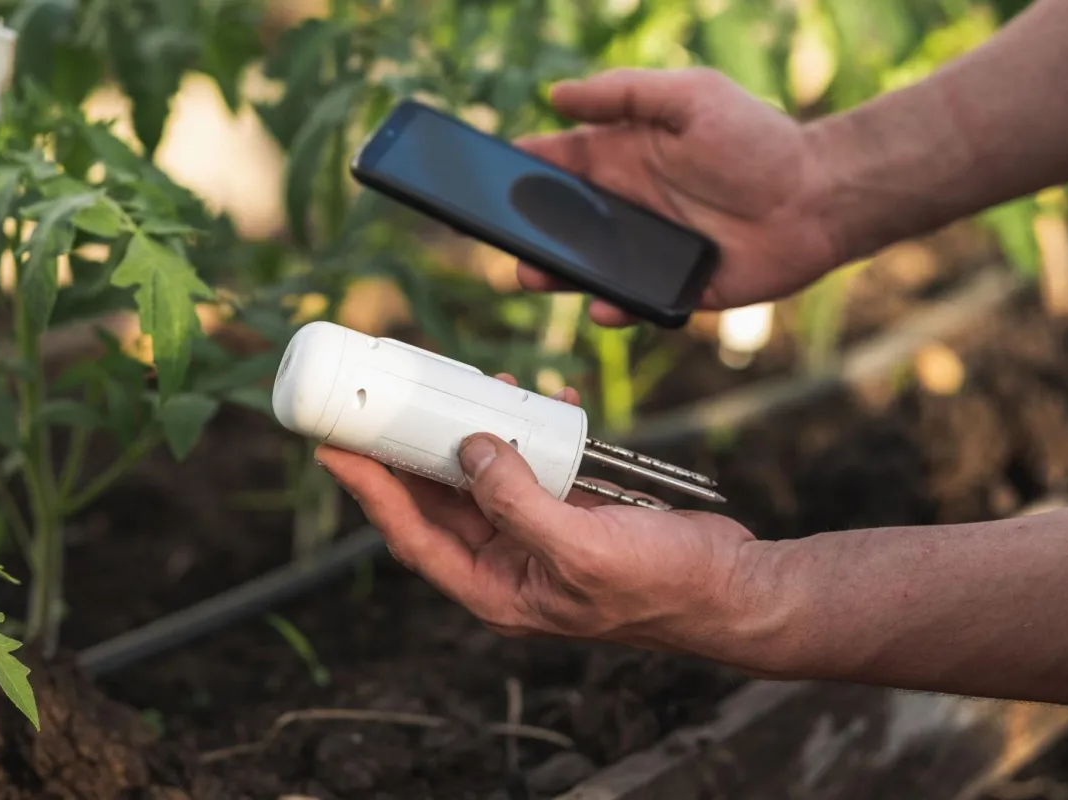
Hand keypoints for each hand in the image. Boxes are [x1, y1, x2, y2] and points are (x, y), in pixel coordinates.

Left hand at [316, 375, 787, 672]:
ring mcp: (538, 536)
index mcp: (496, 588)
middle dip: (412, 450)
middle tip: (383, 400)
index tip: (334, 446)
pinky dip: (532, 431)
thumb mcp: (582, 549)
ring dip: (473, 431)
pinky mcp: (570, 511)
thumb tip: (470, 448)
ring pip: (483, 476)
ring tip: (472, 384)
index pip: (411, 535)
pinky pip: (533, 464)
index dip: (370, 490)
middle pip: (437, 502)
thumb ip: (518, 503)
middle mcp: (508, 563)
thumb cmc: (663, 587)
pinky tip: (542, 399)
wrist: (733, 588)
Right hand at [516, 67, 838, 325]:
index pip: (561, 162)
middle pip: (562, 221)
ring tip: (534, 275)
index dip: (524, 167)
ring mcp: (648, 249)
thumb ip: (625, 93)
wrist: (817, 197)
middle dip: (528, 230)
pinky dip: (615, 307)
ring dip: (557, 273)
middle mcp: (629, 204)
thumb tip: (557, 94)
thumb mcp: (690, 97)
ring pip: (587, 267)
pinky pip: (634, 302)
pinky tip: (604, 305)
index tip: (485, 175)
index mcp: (626, 157)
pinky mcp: (673, 288)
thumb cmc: (758, 140)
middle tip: (501, 236)